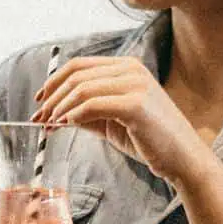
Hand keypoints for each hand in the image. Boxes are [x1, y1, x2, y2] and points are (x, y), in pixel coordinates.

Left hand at [31, 56, 209, 183]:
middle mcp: (132, 69)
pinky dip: (73, 115)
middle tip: (39, 118)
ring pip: (81, 89)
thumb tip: (53, 114)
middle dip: (52, 97)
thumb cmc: (149, 139)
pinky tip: (66, 126)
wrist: (183, 158)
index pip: (79, 65)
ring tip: (50, 126)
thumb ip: (86, 111)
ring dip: (59, 108)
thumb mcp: (112, 120)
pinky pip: (92, 105)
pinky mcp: (136, 105)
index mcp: (127, 66)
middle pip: (77, 75)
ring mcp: (136, 84)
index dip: (54, 81)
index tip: (40, 100)